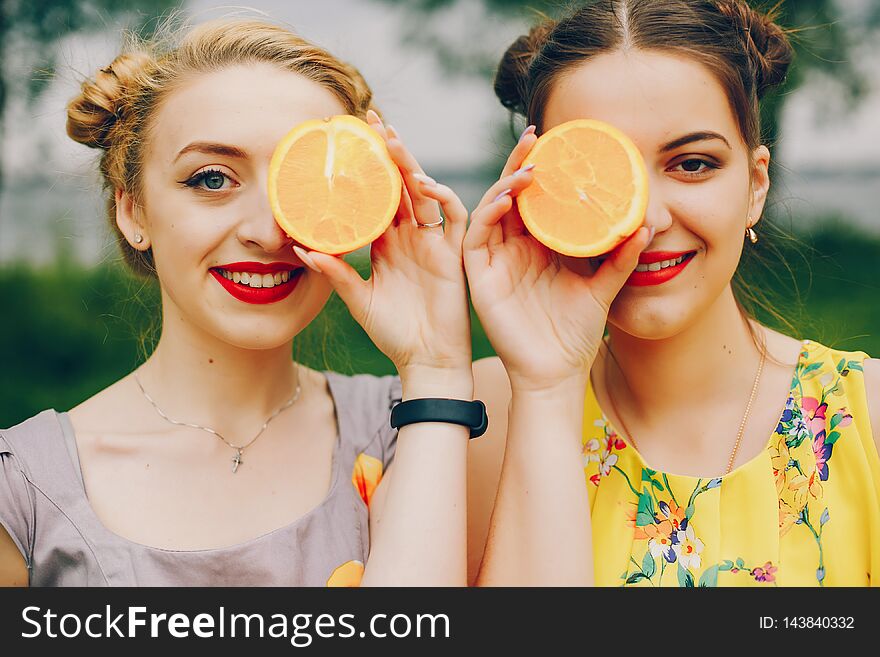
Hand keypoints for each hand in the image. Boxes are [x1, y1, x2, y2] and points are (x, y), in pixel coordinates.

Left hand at [301, 111, 471, 382]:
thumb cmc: (394, 333)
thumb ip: (335, 272)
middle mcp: (412, 236)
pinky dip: (443, 197)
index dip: (365, 169)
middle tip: (370, 119)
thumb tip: (301, 247)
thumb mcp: (358, 299)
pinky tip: (422, 184)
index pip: (376, 196)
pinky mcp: (454, 254)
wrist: (426, 361)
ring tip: (391, 138)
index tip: (346, 142)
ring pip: (425, 191)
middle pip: (401, 184)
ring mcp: (434, 242)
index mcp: (388, 243)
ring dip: (410, 164)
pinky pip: (455, 217)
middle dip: (388, 151)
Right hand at [463, 127, 651, 391]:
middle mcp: (514, 247)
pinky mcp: (479, 275)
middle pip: (512, 194)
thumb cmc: (575, 333)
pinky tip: (508, 198)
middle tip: (537, 136)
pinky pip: (477, 236)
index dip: (544, 170)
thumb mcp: (602, 287)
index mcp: (540, 246)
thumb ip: (619, 259)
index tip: (561, 144)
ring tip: (529, 166)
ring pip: (492, 207)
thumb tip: (645, 227)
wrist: (556, 372)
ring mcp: (495, 259)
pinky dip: (489, 212)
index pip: (538, 198)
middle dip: (521, 163)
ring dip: (506, 183)